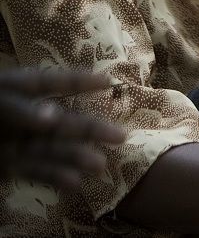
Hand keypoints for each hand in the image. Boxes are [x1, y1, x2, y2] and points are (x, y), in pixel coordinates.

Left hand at [0, 68, 125, 190]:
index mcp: (16, 91)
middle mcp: (23, 117)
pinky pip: (33, 171)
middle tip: (121, 137)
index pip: (52, 84)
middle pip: (62, 122)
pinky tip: (74, 183)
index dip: (80, 82)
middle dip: (90, 129)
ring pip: (52, 149)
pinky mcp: (7, 167)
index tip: (109, 82)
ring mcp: (16, 143)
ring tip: (99, 166)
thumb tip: (51, 116)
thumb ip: (18, 109)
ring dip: (76, 157)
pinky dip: (53, 177)